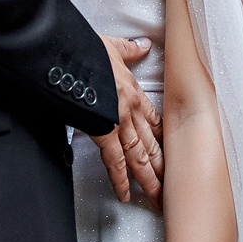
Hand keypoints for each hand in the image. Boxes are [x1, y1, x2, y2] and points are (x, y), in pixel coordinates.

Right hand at [94, 34, 160, 201]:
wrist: (70, 55)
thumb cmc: (87, 50)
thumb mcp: (113, 46)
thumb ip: (129, 49)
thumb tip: (141, 44)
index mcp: (133, 92)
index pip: (155, 121)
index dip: (164, 139)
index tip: (172, 152)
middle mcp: (130, 111)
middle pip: (152, 145)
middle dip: (163, 167)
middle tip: (172, 185)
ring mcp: (119, 123)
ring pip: (140, 157)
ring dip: (149, 179)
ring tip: (157, 197)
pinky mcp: (102, 131)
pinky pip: (115, 162)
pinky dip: (120, 180)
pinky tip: (125, 194)